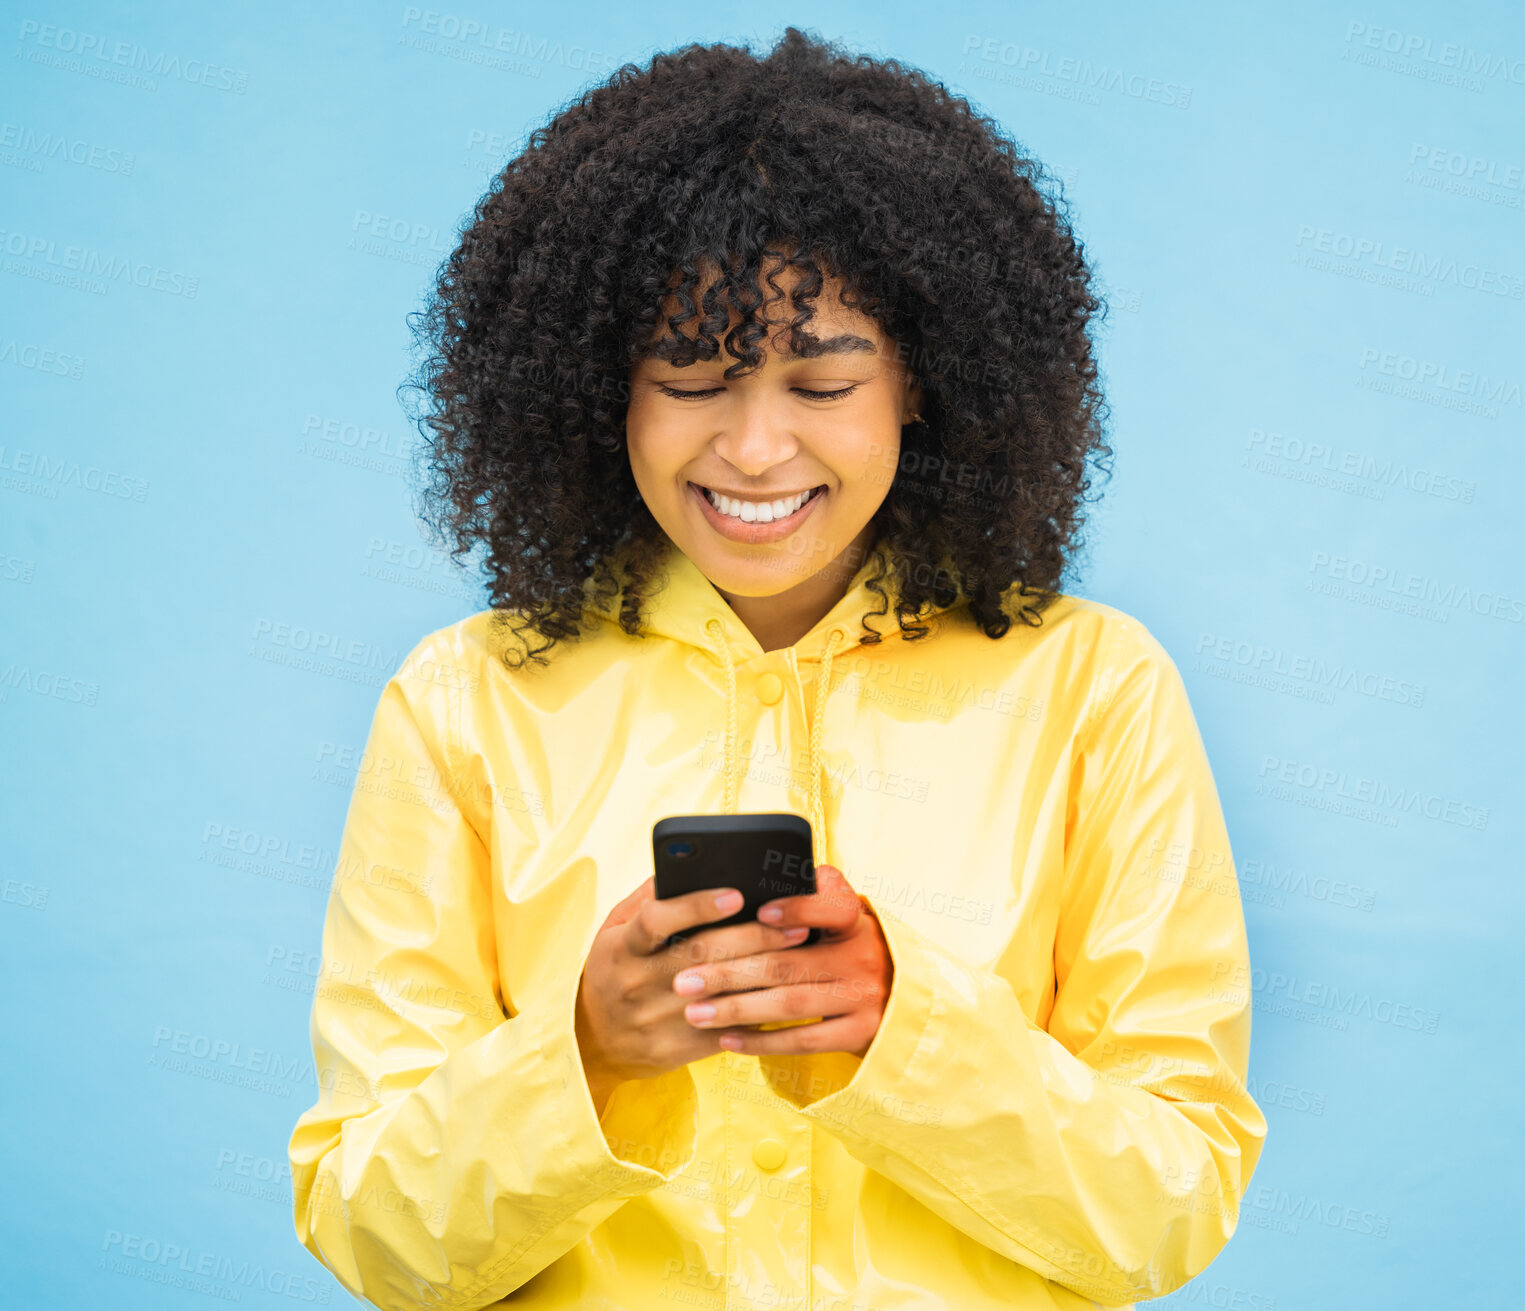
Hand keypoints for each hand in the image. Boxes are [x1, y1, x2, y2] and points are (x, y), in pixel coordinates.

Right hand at [574, 876, 812, 1114]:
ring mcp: (657, 1018)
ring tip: (801, 952)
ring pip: (720, 995)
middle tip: (795, 923)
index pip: (656, 920)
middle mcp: (638, 982)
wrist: (594, 1040)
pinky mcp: (676, 1048)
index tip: (736, 893)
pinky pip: (724, 1030)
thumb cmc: (614, 969)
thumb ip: (646, 898)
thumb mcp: (613, 929)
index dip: (695, 906)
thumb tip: (685, 865)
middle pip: (702, 955)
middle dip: (754, 937)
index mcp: (622, 947)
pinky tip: (787, 994)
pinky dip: (757, 1012)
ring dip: (765, 973)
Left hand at [672, 864, 892, 1058]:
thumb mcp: (836, 918)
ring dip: (737, 1009)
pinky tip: (726, 1039)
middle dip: (730, 971)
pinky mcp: (860, 1033)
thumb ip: (805, 899)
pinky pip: (804, 1040)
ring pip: (790, 1004)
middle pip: (789, 963)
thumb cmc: (843, 946)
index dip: (798, 908)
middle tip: (684, 979)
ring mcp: (863, 997)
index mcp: (854, 919)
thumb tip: (742, 887)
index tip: (758, 912)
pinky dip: (761, 1040)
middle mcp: (862, 956)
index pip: (833, 906)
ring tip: (694, 1011)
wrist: (897, 995)